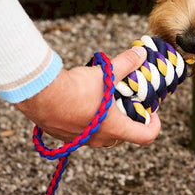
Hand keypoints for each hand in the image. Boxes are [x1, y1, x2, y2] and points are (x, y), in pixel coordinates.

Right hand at [15, 46, 160, 147]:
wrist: (39, 95)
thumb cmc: (75, 89)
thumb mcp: (106, 74)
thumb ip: (126, 63)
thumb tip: (141, 54)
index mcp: (114, 128)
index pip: (145, 136)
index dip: (155, 126)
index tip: (153, 113)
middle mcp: (98, 139)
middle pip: (124, 135)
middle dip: (130, 119)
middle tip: (129, 101)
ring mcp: (80, 140)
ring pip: (103, 134)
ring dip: (109, 120)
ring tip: (106, 99)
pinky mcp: (64, 136)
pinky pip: (84, 132)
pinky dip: (90, 120)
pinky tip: (84, 101)